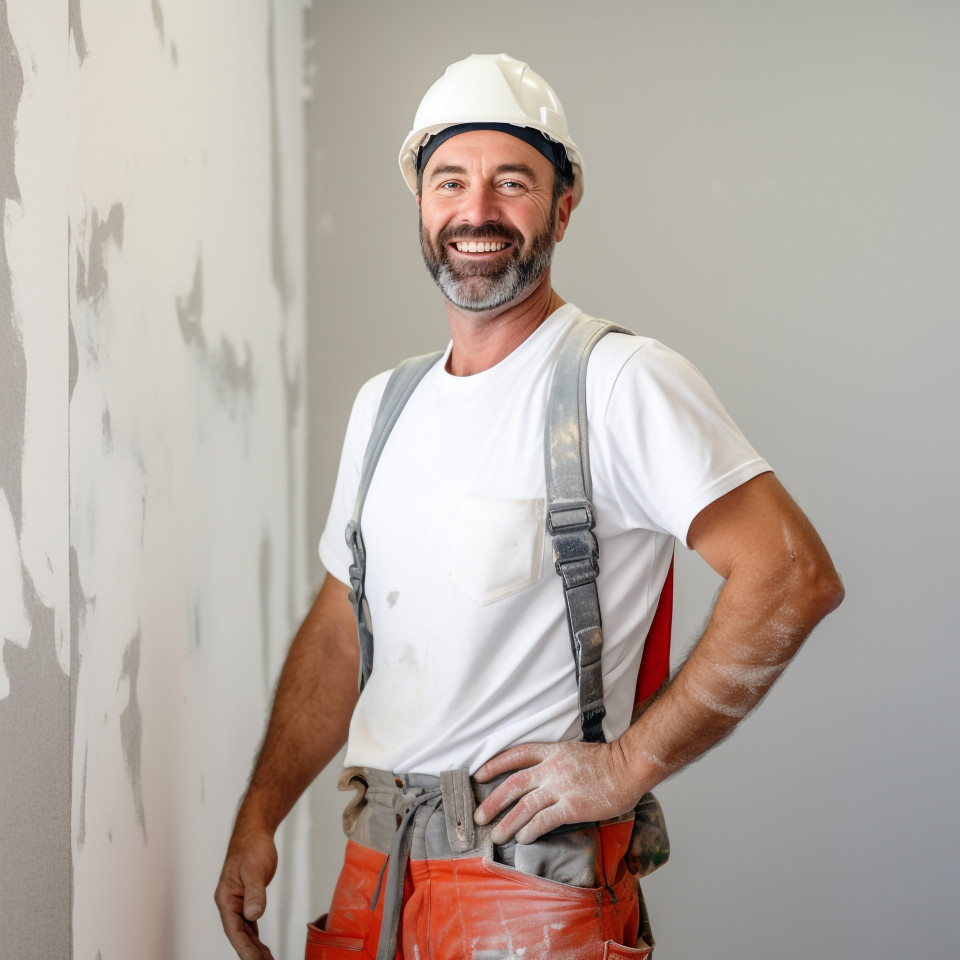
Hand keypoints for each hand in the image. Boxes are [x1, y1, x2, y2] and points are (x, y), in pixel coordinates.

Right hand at [215, 825, 278, 959]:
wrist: (254, 833)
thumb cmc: (251, 847)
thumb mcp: (254, 869)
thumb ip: (254, 892)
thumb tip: (254, 916)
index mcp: (226, 899)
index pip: (234, 930)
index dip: (244, 949)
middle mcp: (229, 904)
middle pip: (239, 936)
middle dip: (251, 954)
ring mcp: (237, 903)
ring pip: (245, 933)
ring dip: (254, 949)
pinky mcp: (247, 900)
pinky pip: (250, 925)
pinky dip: (256, 938)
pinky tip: (262, 949)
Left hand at [473, 740, 640, 843]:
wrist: (628, 767)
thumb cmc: (606, 761)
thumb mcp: (573, 751)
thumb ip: (554, 761)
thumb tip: (538, 778)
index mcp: (551, 751)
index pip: (516, 755)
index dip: (495, 765)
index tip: (479, 774)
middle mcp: (552, 768)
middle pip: (513, 784)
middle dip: (493, 802)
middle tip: (479, 816)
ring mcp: (561, 787)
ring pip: (525, 806)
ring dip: (507, 822)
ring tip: (496, 835)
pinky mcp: (572, 806)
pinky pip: (544, 820)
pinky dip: (530, 830)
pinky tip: (522, 839)